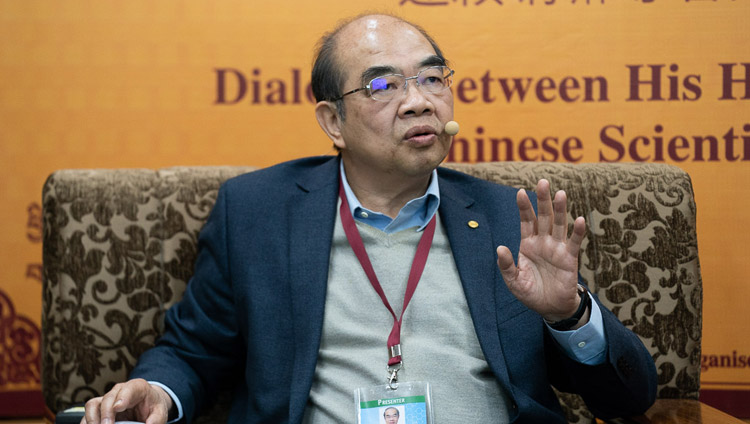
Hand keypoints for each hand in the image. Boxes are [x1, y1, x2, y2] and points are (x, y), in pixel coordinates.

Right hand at [82, 378, 171, 423]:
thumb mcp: (159, 411)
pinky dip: (88, 422)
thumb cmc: (152, 406)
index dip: (122, 398)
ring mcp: (108, 399)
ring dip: (93, 419)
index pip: (128, 389)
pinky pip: (88, 414)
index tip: (118, 407)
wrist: (147, 403)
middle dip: (106, 414)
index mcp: (137, 387)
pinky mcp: (100, 409)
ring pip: (93, 405)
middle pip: (108, 398)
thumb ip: (156, 418)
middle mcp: (119, 390)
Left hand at [496, 179, 586, 324]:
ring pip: (559, 224)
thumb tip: (500, 247)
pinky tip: (579, 220)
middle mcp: (543, 242)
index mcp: (528, 244)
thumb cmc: (531, 293)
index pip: (526, 221)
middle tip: (543, 182)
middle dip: (543, 200)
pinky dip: (578, 232)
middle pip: (543, 217)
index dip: (524, 207)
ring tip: (560, 193)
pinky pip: (574, 243)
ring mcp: (557, 248)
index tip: (520, 192)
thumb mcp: (513, 281)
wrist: (549, 308)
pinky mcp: (569, 259)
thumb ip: (507, 265)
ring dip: (560, 209)